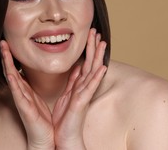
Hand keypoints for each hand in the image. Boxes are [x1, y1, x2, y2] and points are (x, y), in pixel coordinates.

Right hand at [0, 41, 54, 149]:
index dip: (12, 56)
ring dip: (7, 65)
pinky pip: (18, 94)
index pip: (17, 68)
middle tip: (2, 41)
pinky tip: (10, 75)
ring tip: (3, 52)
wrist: (44, 138)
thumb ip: (45, 80)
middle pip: (11, 70)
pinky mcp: (25, 109)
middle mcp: (20, 93)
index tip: (9, 42)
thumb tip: (52, 67)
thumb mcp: (44, 96)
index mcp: (26, 89)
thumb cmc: (42, 118)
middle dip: (6, 56)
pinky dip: (13, 84)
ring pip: (12, 79)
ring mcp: (21, 100)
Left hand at [52, 28, 106, 148]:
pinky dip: (97, 77)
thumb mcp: (68, 95)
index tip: (90, 35)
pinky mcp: (81, 102)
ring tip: (103, 43)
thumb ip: (73, 81)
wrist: (65, 137)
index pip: (86, 63)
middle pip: (91, 63)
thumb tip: (77, 68)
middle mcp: (83, 88)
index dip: (88, 49)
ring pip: (92, 71)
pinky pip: (90, 87)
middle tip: (96, 31)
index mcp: (79, 85)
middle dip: (94, 47)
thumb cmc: (65, 118)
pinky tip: (102, 67)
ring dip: (98, 57)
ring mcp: (84, 94)